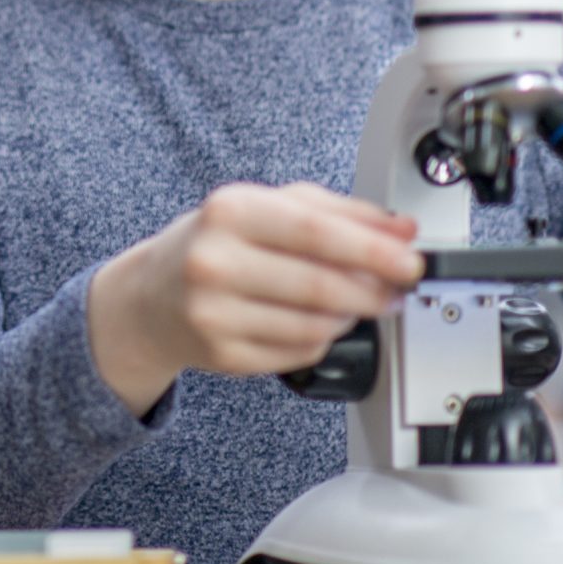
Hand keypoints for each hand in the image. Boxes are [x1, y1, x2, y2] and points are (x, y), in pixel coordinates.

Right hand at [86, 181, 425, 413]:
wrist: (151, 297)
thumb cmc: (217, 244)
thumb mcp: (268, 208)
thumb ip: (338, 212)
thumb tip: (402, 229)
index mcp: (229, 211)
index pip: (316, 232)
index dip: (373, 250)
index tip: (411, 260)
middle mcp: (214, 261)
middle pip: (320, 285)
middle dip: (373, 291)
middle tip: (397, 290)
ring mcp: (214, 313)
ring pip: (316, 324)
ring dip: (351, 316)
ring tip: (353, 303)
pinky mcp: (222, 355)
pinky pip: (300, 353)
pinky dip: (323, 339)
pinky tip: (317, 323)